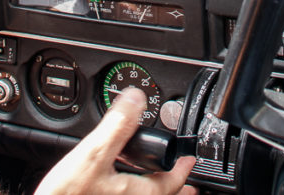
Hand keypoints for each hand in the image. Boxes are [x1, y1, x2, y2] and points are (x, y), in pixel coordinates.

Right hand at [34, 87, 196, 194]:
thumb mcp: (93, 153)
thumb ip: (117, 126)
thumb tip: (136, 99)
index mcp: (137, 193)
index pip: (171, 182)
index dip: (183, 169)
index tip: (190, 162)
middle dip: (176, 188)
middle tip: (189, 185)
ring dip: (156, 192)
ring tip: (160, 187)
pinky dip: (134, 194)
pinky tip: (123, 190)